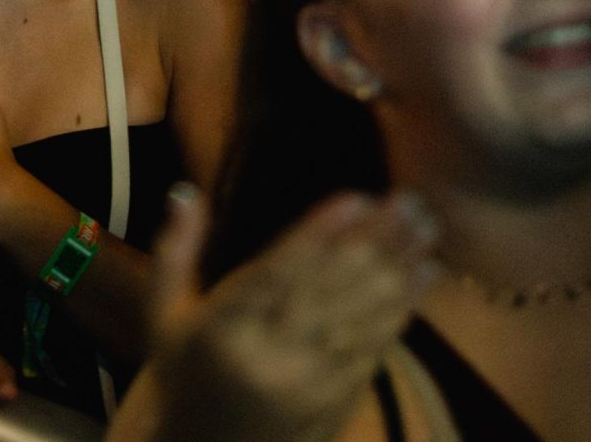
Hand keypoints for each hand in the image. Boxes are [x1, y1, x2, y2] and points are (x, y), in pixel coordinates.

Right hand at [142, 186, 437, 441]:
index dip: (317, 235)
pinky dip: (403, 308)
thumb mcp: (164, 319)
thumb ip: (175, 252)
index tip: (356, 198)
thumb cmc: (186, 378)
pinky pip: (376, 346)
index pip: (277, 274)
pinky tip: (425, 273)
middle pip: (330, 290)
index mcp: (221, 332)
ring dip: (399, 269)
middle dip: (374, 243)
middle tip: (409, 200)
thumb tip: (185, 191)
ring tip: (427, 225)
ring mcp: (308, 384)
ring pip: (361, 316)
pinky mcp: (338, 400)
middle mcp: (268, 358)